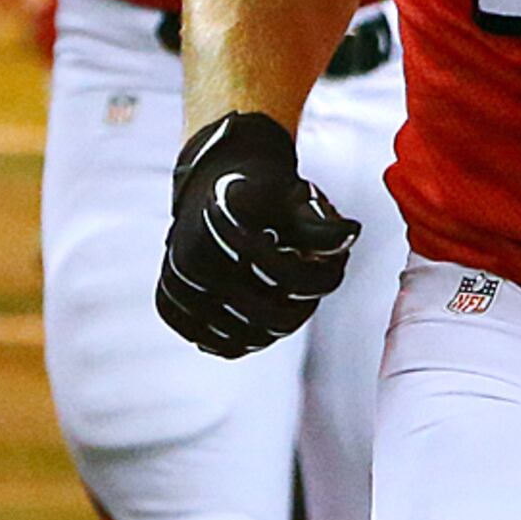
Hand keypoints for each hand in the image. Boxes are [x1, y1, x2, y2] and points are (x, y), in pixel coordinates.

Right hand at [156, 110, 358, 359]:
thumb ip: (322, 224)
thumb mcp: (296, 196)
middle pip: (269, 317)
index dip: (322, 277)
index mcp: (226, 227)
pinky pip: (210, 342)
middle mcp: (195, 257)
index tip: (330, 265)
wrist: (215, 177)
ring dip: (272, 327)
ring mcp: (179, 283)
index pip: (291, 277)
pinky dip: (236, 339)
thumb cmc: (262, 188)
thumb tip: (352, 234)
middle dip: (301, 308)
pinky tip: (253, 317)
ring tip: (283, 299)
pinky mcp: (168, 299)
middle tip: (309, 292)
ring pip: (242, 337)